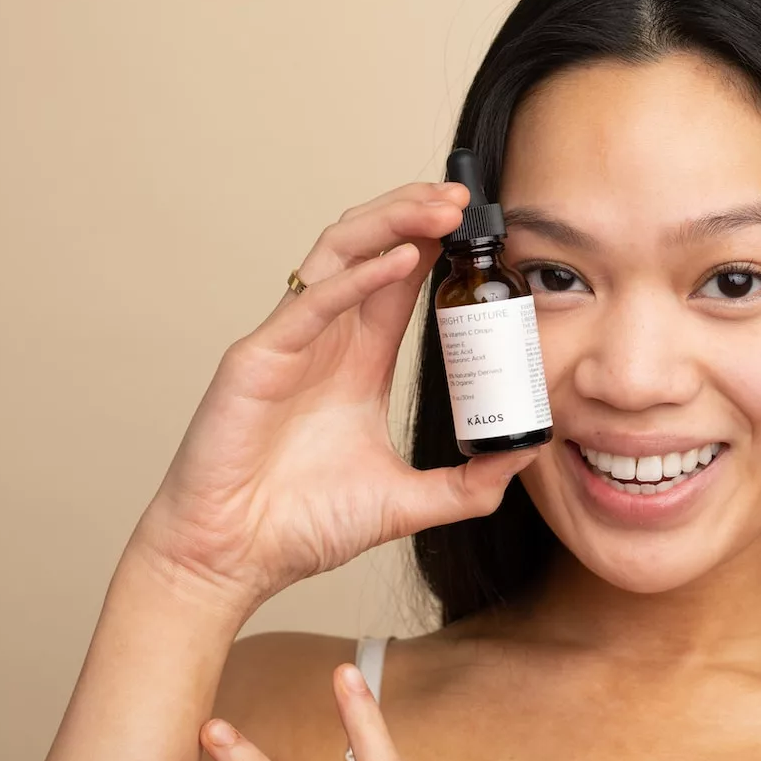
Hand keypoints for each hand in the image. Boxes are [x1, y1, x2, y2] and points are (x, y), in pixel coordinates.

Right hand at [132, 180, 538, 609]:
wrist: (234, 559)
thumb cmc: (301, 526)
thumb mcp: (407, 500)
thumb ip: (467, 484)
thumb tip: (526, 459)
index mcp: (357, 360)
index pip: (399, 278)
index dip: (434, 242)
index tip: (480, 227)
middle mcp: (324, 339)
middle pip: (370, 246)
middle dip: (416, 213)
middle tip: (464, 201)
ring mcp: (289, 342)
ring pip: (338, 254)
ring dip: (390, 223)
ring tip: (439, 209)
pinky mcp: (259, 359)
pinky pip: (312, 303)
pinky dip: (357, 277)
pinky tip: (401, 260)